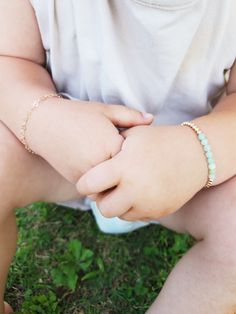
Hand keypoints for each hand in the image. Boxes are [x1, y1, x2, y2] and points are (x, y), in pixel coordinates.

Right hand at [29, 99, 152, 182]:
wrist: (44, 124)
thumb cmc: (78, 114)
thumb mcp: (106, 110)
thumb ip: (131, 117)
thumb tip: (152, 119)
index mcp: (112, 146)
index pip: (135, 158)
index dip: (139, 154)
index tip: (143, 151)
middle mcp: (100, 165)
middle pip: (124, 176)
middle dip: (129, 172)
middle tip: (137, 167)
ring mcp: (86, 176)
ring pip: (110, 186)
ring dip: (115, 180)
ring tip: (117, 168)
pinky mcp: (76, 181)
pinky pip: (96, 188)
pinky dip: (102, 183)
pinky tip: (102, 170)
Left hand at [77, 125, 206, 220]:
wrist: (197, 154)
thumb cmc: (161, 140)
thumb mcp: (133, 135)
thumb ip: (110, 148)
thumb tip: (93, 164)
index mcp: (123, 167)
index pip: (88, 185)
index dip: (84, 183)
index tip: (88, 180)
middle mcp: (134, 189)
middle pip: (103, 208)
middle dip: (101, 199)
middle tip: (107, 188)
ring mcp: (148, 204)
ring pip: (119, 215)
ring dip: (118, 204)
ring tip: (125, 188)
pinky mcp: (159, 212)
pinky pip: (137, 216)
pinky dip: (133, 207)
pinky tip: (139, 192)